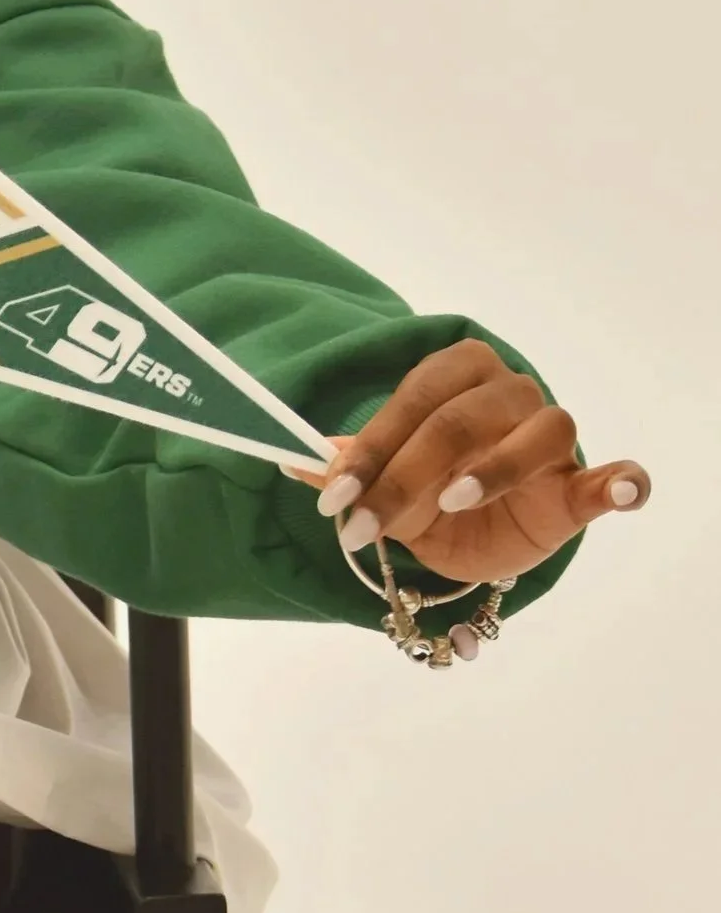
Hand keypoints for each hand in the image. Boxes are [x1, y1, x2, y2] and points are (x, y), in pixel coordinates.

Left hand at [312, 337, 648, 586]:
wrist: (482, 536)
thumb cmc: (431, 495)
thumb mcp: (383, 486)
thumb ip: (347, 470)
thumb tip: (290, 459)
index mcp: (456, 376)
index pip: (413, 402)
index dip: (371, 449)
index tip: (333, 499)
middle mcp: (509, 393)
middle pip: (460, 419)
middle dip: (405, 475)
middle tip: (363, 526)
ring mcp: (551, 437)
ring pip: (537, 433)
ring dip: (496, 467)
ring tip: (454, 500)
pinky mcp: (581, 485)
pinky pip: (610, 477)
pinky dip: (623, 481)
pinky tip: (622, 491)